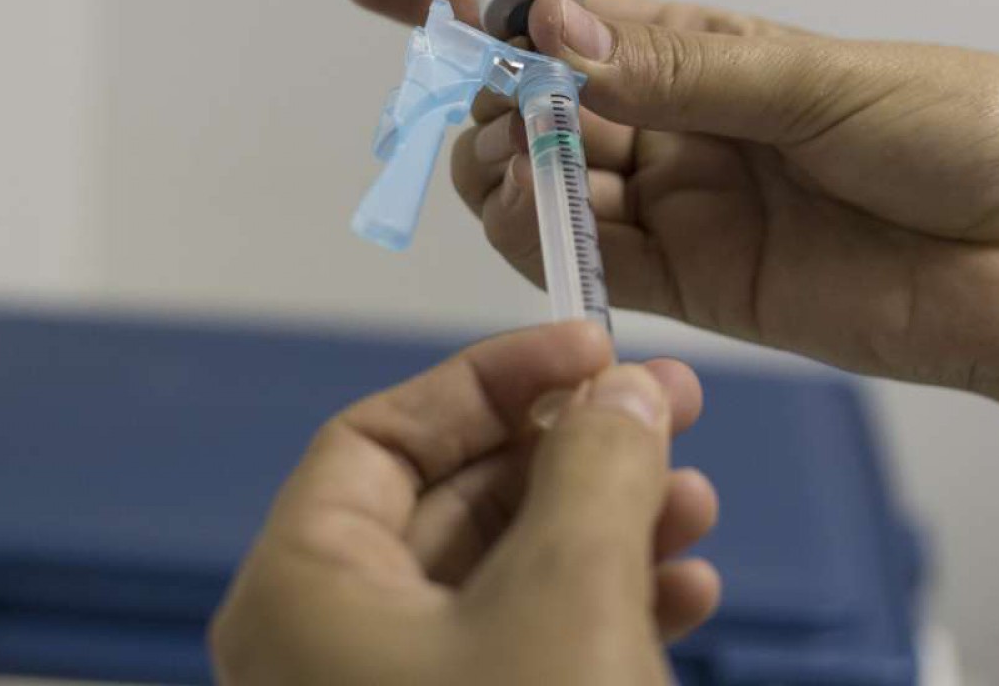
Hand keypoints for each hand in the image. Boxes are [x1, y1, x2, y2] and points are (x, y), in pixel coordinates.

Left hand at [210, 322, 718, 685]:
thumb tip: (625, 393)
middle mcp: (331, 650)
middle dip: (570, 452)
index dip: (490, 378)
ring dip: (605, 525)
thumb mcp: (568, 596)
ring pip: (502, 577)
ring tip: (695, 504)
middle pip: (450, 502)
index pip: (379, 437)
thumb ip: (596, 467)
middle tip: (669, 412)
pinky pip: (526, 649)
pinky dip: (604, 606)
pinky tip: (684, 590)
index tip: (589, 348)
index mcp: (303, 597)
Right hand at [345, 0, 998, 443]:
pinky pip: (599, 265)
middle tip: (505, 103)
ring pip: (554, 190)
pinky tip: (541, 223)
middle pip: (543, 111)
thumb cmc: (975, 137)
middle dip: (496, 98)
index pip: (574, 19)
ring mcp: (696, 210)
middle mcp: (693, 128)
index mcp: (720, 55)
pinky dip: (550, 245)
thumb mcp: (825, 81)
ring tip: (524, 166)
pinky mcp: (711, 290)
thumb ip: (685, 68)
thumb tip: (558, 28)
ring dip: (511, 172)